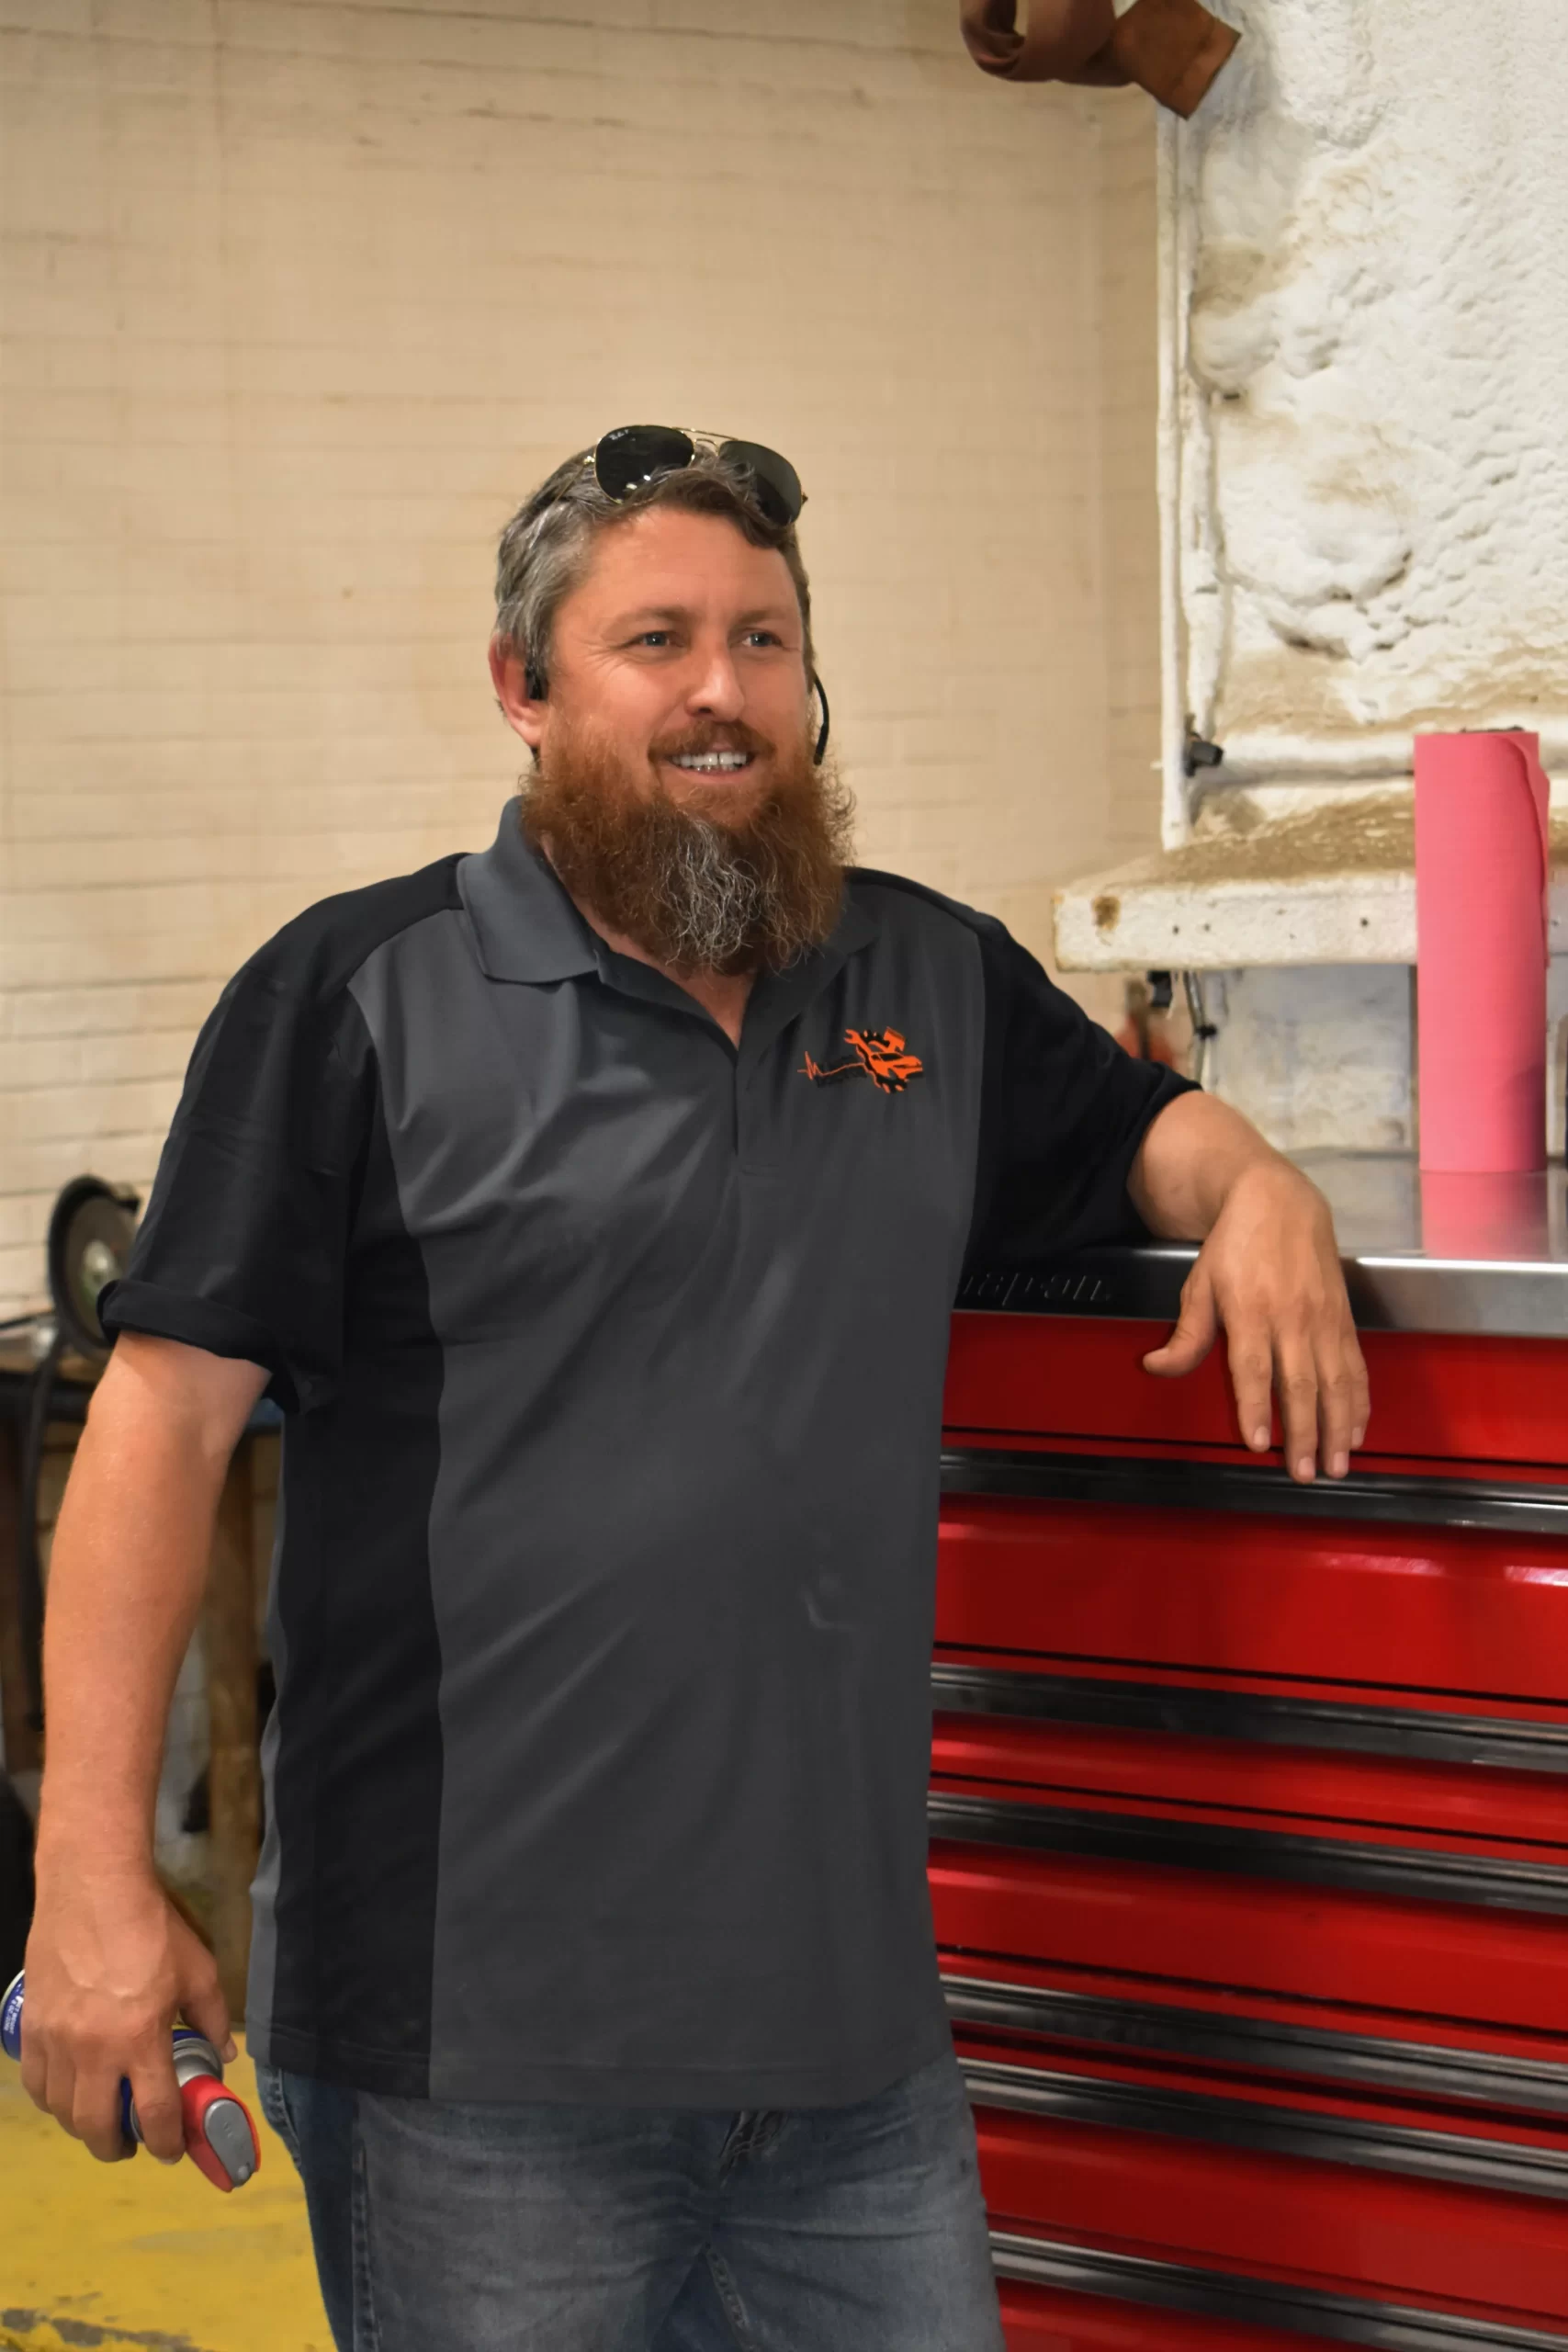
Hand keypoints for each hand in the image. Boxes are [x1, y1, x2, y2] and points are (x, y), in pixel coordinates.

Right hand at [20, 1862, 233, 2164]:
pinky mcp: (32, 2029)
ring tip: (101, 2119)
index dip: (166, 2142)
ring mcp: (58, 2043)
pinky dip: (53, 2101)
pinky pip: (37, 2085)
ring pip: (62, 2112)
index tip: (172, 2150)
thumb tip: (224, 2055)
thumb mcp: (198, 1971)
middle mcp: (94, 2052)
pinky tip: (68, 2093)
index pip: (154, 2114)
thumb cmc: (151, 1929)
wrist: (93, 1891)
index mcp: (140, 2040)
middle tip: (132, 2142)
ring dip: (84, 2126)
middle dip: (118, 2147)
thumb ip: (213, 2018)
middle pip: (98, 2128)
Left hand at [1142, 1159, 1368, 1480]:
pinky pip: (1356, 1366)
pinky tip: (1356, 1430)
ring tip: (1336, 1465)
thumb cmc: (1235, 1245)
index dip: (1255, 1407)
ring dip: (1337, 1427)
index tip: (1258, 1443)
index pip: (1253, 1369)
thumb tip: (1156, 1366)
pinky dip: (1359, 1401)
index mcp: (1250, 1311)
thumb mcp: (1199, 1284)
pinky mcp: (1344, 1319)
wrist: (1280, 1201)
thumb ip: (1186, 1334)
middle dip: (1303, 1433)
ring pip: (1336, 1381)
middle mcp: (1292, 1318)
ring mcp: (1323, 1319)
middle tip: (1302, 1473)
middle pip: (1300, 1384)